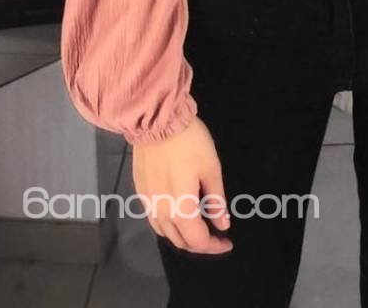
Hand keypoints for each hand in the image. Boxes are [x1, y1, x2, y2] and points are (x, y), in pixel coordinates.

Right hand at [132, 115, 232, 254]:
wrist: (157, 121)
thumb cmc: (190, 142)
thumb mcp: (211, 168)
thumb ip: (216, 199)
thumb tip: (222, 224)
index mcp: (181, 208)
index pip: (197, 240)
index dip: (214, 246)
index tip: (227, 242)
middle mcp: (161, 212)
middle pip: (180, 241)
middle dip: (199, 244)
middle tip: (216, 236)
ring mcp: (147, 203)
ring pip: (165, 233)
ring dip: (183, 237)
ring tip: (199, 228)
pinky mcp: (140, 192)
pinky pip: (154, 220)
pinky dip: (169, 226)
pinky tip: (178, 216)